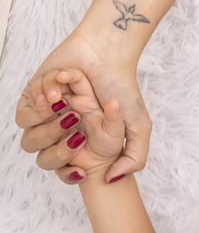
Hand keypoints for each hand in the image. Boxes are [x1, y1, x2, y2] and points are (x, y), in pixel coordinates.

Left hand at [15, 33, 148, 181]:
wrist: (106, 54)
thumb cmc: (122, 86)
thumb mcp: (139, 126)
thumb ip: (135, 158)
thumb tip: (112, 178)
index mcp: (84, 139)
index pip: (66, 168)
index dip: (68, 172)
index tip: (81, 168)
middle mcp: (63, 130)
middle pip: (43, 156)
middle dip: (57, 146)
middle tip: (75, 124)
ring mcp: (47, 114)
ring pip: (29, 136)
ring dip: (46, 124)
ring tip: (65, 105)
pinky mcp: (33, 96)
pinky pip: (24, 111)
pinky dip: (40, 102)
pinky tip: (57, 93)